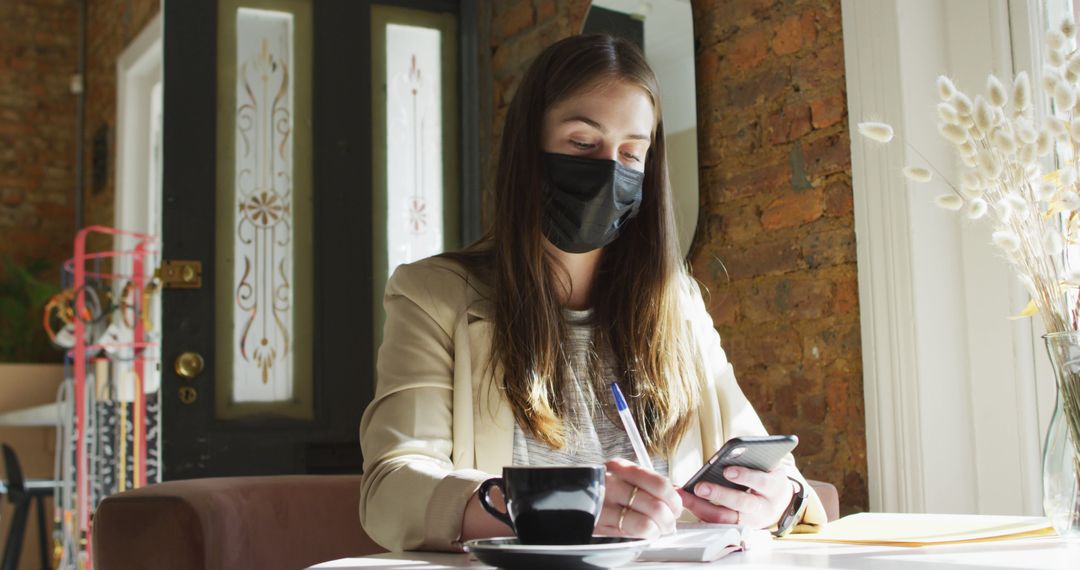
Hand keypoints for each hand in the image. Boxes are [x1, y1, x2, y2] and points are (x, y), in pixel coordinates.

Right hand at [595, 458, 682, 538]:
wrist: (567, 497)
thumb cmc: (600, 488)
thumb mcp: (619, 476)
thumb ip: (644, 482)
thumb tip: (673, 495)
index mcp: (620, 467)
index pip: (658, 483)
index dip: (673, 499)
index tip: (676, 507)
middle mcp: (612, 484)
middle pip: (656, 504)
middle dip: (669, 519)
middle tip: (670, 523)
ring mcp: (604, 505)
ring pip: (646, 522)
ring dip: (659, 529)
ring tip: (659, 529)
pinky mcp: (599, 523)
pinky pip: (633, 531)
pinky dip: (647, 534)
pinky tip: (645, 533)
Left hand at [676, 466, 793, 528]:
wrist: (777, 503)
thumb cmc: (766, 477)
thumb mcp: (767, 466)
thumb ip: (752, 459)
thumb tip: (730, 451)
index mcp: (774, 487)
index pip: (761, 482)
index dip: (745, 477)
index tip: (727, 470)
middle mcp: (764, 508)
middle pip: (741, 503)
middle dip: (719, 494)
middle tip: (700, 487)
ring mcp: (751, 522)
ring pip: (725, 518)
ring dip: (702, 507)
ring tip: (684, 495)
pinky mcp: (736, 529)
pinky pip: (717, 524)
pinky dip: (700, 513)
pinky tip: (686, 501)